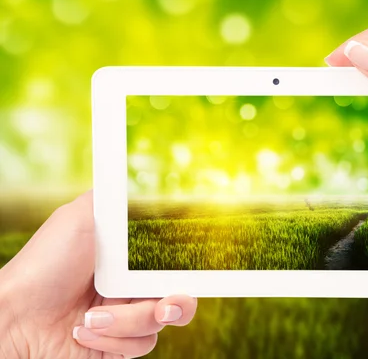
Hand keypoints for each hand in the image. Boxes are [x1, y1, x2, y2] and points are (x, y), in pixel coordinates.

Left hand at [0, 191, 197, 358]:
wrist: (13, 318)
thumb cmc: (45, 264)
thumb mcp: (79, 217)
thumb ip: (113, 198)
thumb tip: (134, 175)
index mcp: (130, 259)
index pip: (174, 262)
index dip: (191, 268)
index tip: (200, 271)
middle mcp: (133, 288)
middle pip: (180, 296)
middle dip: (178, 303)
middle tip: (164, 304)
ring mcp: (126, 318)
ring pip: (160, 323)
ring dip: (128, 322)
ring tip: (92, 318)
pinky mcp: (117, 345)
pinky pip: (140, 345)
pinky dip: (113, 340)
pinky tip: (84, 332)